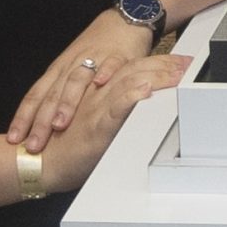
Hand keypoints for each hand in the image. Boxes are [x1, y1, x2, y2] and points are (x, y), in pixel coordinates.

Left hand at [7, 8, 150, 152]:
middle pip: (52, 95)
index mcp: (58, 71)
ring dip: (67, 103)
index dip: (24, 118)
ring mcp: (93, 59)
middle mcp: (70, 66)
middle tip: (34, 144)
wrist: (121, 20)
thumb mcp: (73, 69)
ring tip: (60, 124)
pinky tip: (100, 84)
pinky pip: (110, 65)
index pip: (36, 96)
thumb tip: (46, 125)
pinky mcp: (118, 55)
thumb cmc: (96, 48)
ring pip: (76, 82)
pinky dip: (105, 73)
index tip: (14, 140)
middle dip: (41, 121)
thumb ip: (62, 93)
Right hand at [37, 52, 191, 194]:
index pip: (130, 70)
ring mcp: (95, 108)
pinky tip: (145, 90)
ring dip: (154, 76)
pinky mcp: (95, 126)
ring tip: (177, 72)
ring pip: (126, 84)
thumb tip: (132, 107)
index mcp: (95, 92)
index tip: (180, 61)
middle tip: (188, 63)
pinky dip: (130, 97)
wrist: (38, 164)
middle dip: (163, 65)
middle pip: (133, 71)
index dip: (157, 63)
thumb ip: (110, 112)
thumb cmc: (64, 148)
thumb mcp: (90, 124)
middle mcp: (95, 94)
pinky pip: (114, 108)